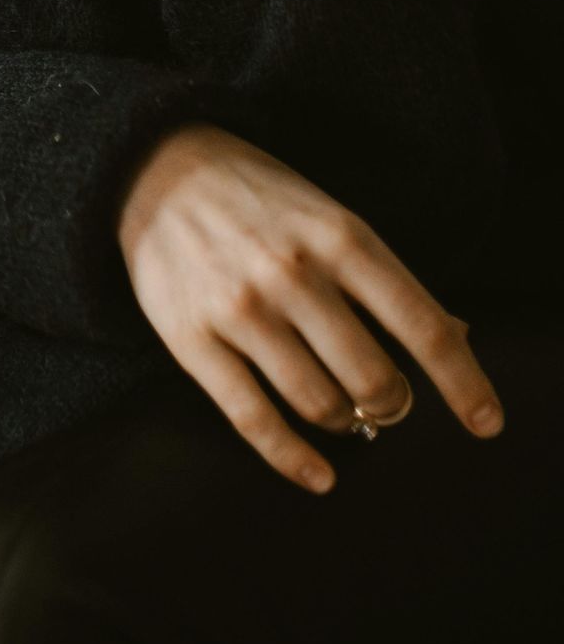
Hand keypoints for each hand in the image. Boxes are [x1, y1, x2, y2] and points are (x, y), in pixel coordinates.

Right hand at [117, 122, 505, 491]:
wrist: (156, 168)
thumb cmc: (261, 201)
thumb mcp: (333, 219)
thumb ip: (388, 280)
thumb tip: (458, 339)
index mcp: (340, 237)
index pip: (421, 324)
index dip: (463, 382)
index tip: (487, 422)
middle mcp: (293, 273)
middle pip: (373, 377)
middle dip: (393, 404)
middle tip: (388, 402)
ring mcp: (239, 308)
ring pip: (320, 403)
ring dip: (347, 422)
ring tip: (345, 412)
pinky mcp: (191, 339)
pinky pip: (253, 418)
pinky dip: (293, 459)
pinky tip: (319, 476)